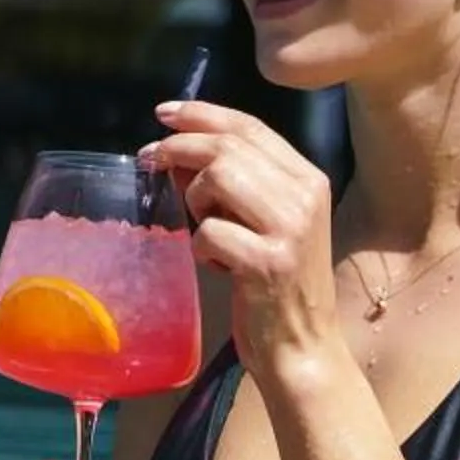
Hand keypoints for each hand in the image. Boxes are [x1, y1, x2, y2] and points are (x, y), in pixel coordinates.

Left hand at [145, 98, 346, 381]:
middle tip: (150, 161)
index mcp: (308, 179)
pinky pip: (209, 231)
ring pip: (219, 177)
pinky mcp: (268, 263)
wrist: (304, 346)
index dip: (202, 114)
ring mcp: (290, 229)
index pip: (250, 127)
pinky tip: (217, 265)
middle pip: (228, 146)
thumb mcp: (266, 223)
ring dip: (194, 199)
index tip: (163, 113)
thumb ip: (234, 183)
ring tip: (205, 227)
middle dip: (180, 148)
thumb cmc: (277, 284)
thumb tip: (177, 151)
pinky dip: (200, 246)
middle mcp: (305, 196)